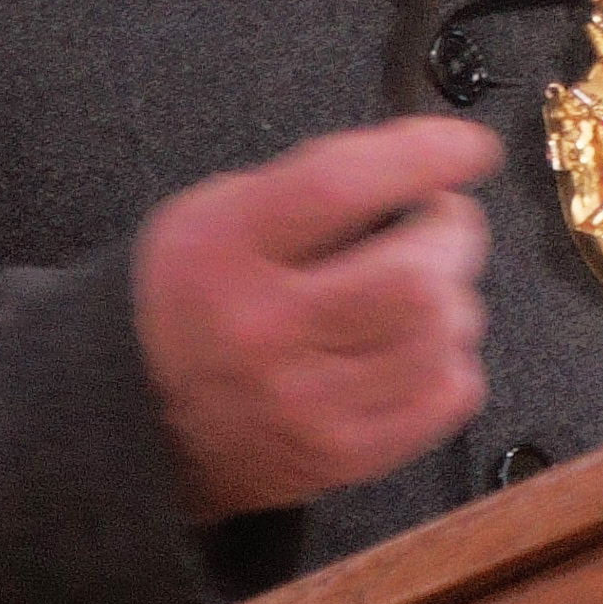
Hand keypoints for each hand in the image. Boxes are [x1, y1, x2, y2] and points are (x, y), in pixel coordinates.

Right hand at [132, 114, 504, 521]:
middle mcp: (263, 331)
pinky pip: (443, 399)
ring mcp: (304, 403)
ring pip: (437, 339)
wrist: (134, 417)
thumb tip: (419, 164)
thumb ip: (310, 183)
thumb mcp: (216, 211)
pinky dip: (451, 361)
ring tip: (426, 287)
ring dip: (455, 299)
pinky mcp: (338, 456)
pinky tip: (419, 347)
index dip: (422, 155)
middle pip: (411, 277)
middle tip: (441, 225)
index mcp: (226, 249)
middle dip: (452, 236)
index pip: (339, 187)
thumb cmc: (188, 299)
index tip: (468, 147)